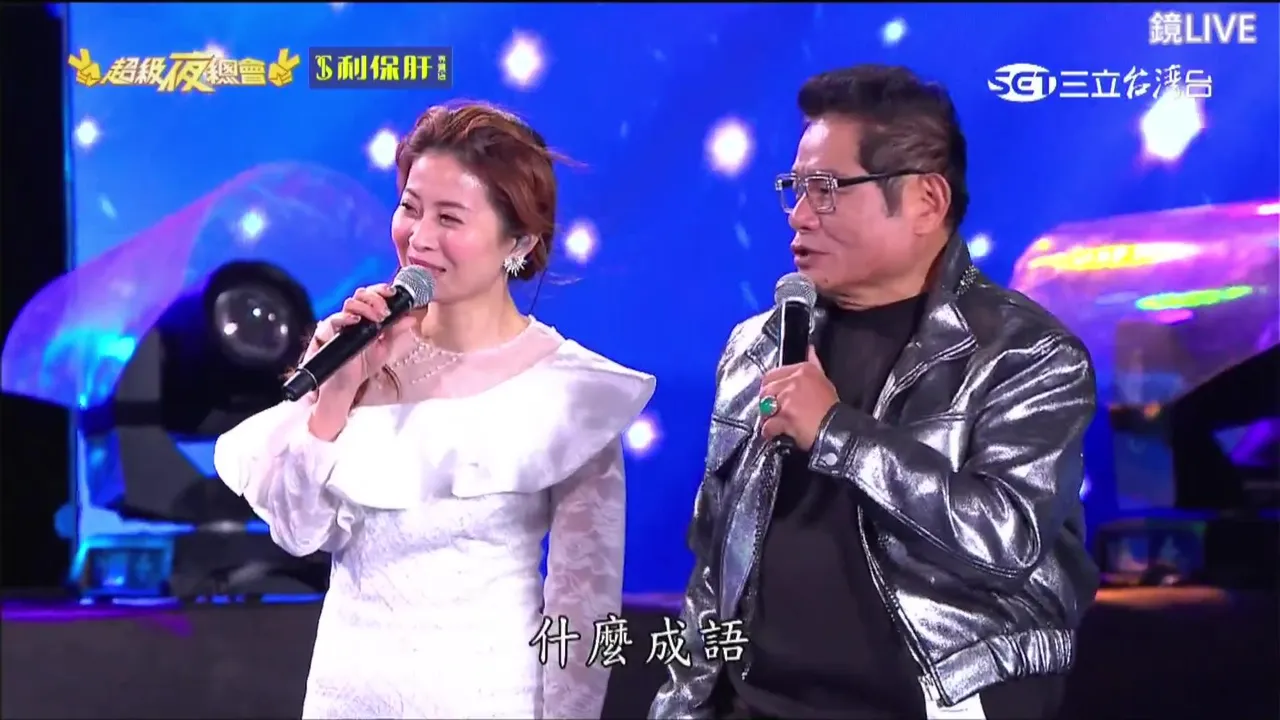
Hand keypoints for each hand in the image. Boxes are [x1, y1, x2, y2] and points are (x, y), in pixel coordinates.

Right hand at [303, 284, 418, 399]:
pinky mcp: (326, 334)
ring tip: (376, 318)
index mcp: (365, 316)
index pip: (372, 295)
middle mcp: (351, 316)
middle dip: (375, 298)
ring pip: (349, 303)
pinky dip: (344, 318)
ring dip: (365, 307)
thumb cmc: (362, 365)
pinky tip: (355, 320)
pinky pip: (332, 320)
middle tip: (385, 311)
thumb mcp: (384, 347)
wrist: (346, 384)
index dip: (381, 290)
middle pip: (360, 294)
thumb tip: (411, 318)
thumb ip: (396, 331)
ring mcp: (339, 323)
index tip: (392, 293)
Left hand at [758, 347, 839, 451]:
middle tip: (774, 413)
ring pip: (766, 409)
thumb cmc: (832, 410)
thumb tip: (811, 349)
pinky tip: (777, 433)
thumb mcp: (825, 381)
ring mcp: (789, 398)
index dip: (770, 389)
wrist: (838, 431)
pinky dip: (770, 432)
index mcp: (804, 370)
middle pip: (766, 391)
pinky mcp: (786, 416)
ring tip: (778, 424)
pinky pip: (768, 425)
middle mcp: (795, 381)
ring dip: (769, 418)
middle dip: (767, 404)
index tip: (773, 397)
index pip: (772, 375)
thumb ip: (814, 364)